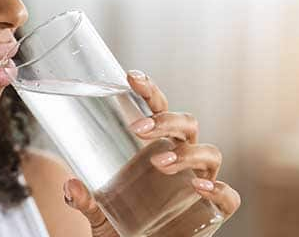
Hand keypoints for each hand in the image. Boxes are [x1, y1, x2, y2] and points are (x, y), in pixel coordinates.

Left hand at [62, 70, 240, 235]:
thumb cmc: (121, 226)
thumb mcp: (97, 213)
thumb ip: (84, 200)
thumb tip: (70, 185)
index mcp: (157, 147)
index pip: (159, 110)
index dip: (150, 91)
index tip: (131, 77)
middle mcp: (183, 158)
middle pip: (187, 125)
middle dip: (165, 120)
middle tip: (137, 128)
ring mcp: (201, 181)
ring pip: (209, 152)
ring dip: (186, 153)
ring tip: (159, 162)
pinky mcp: (214, 209)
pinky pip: (228, 196)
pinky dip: (218, 188)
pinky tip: (198, 186)